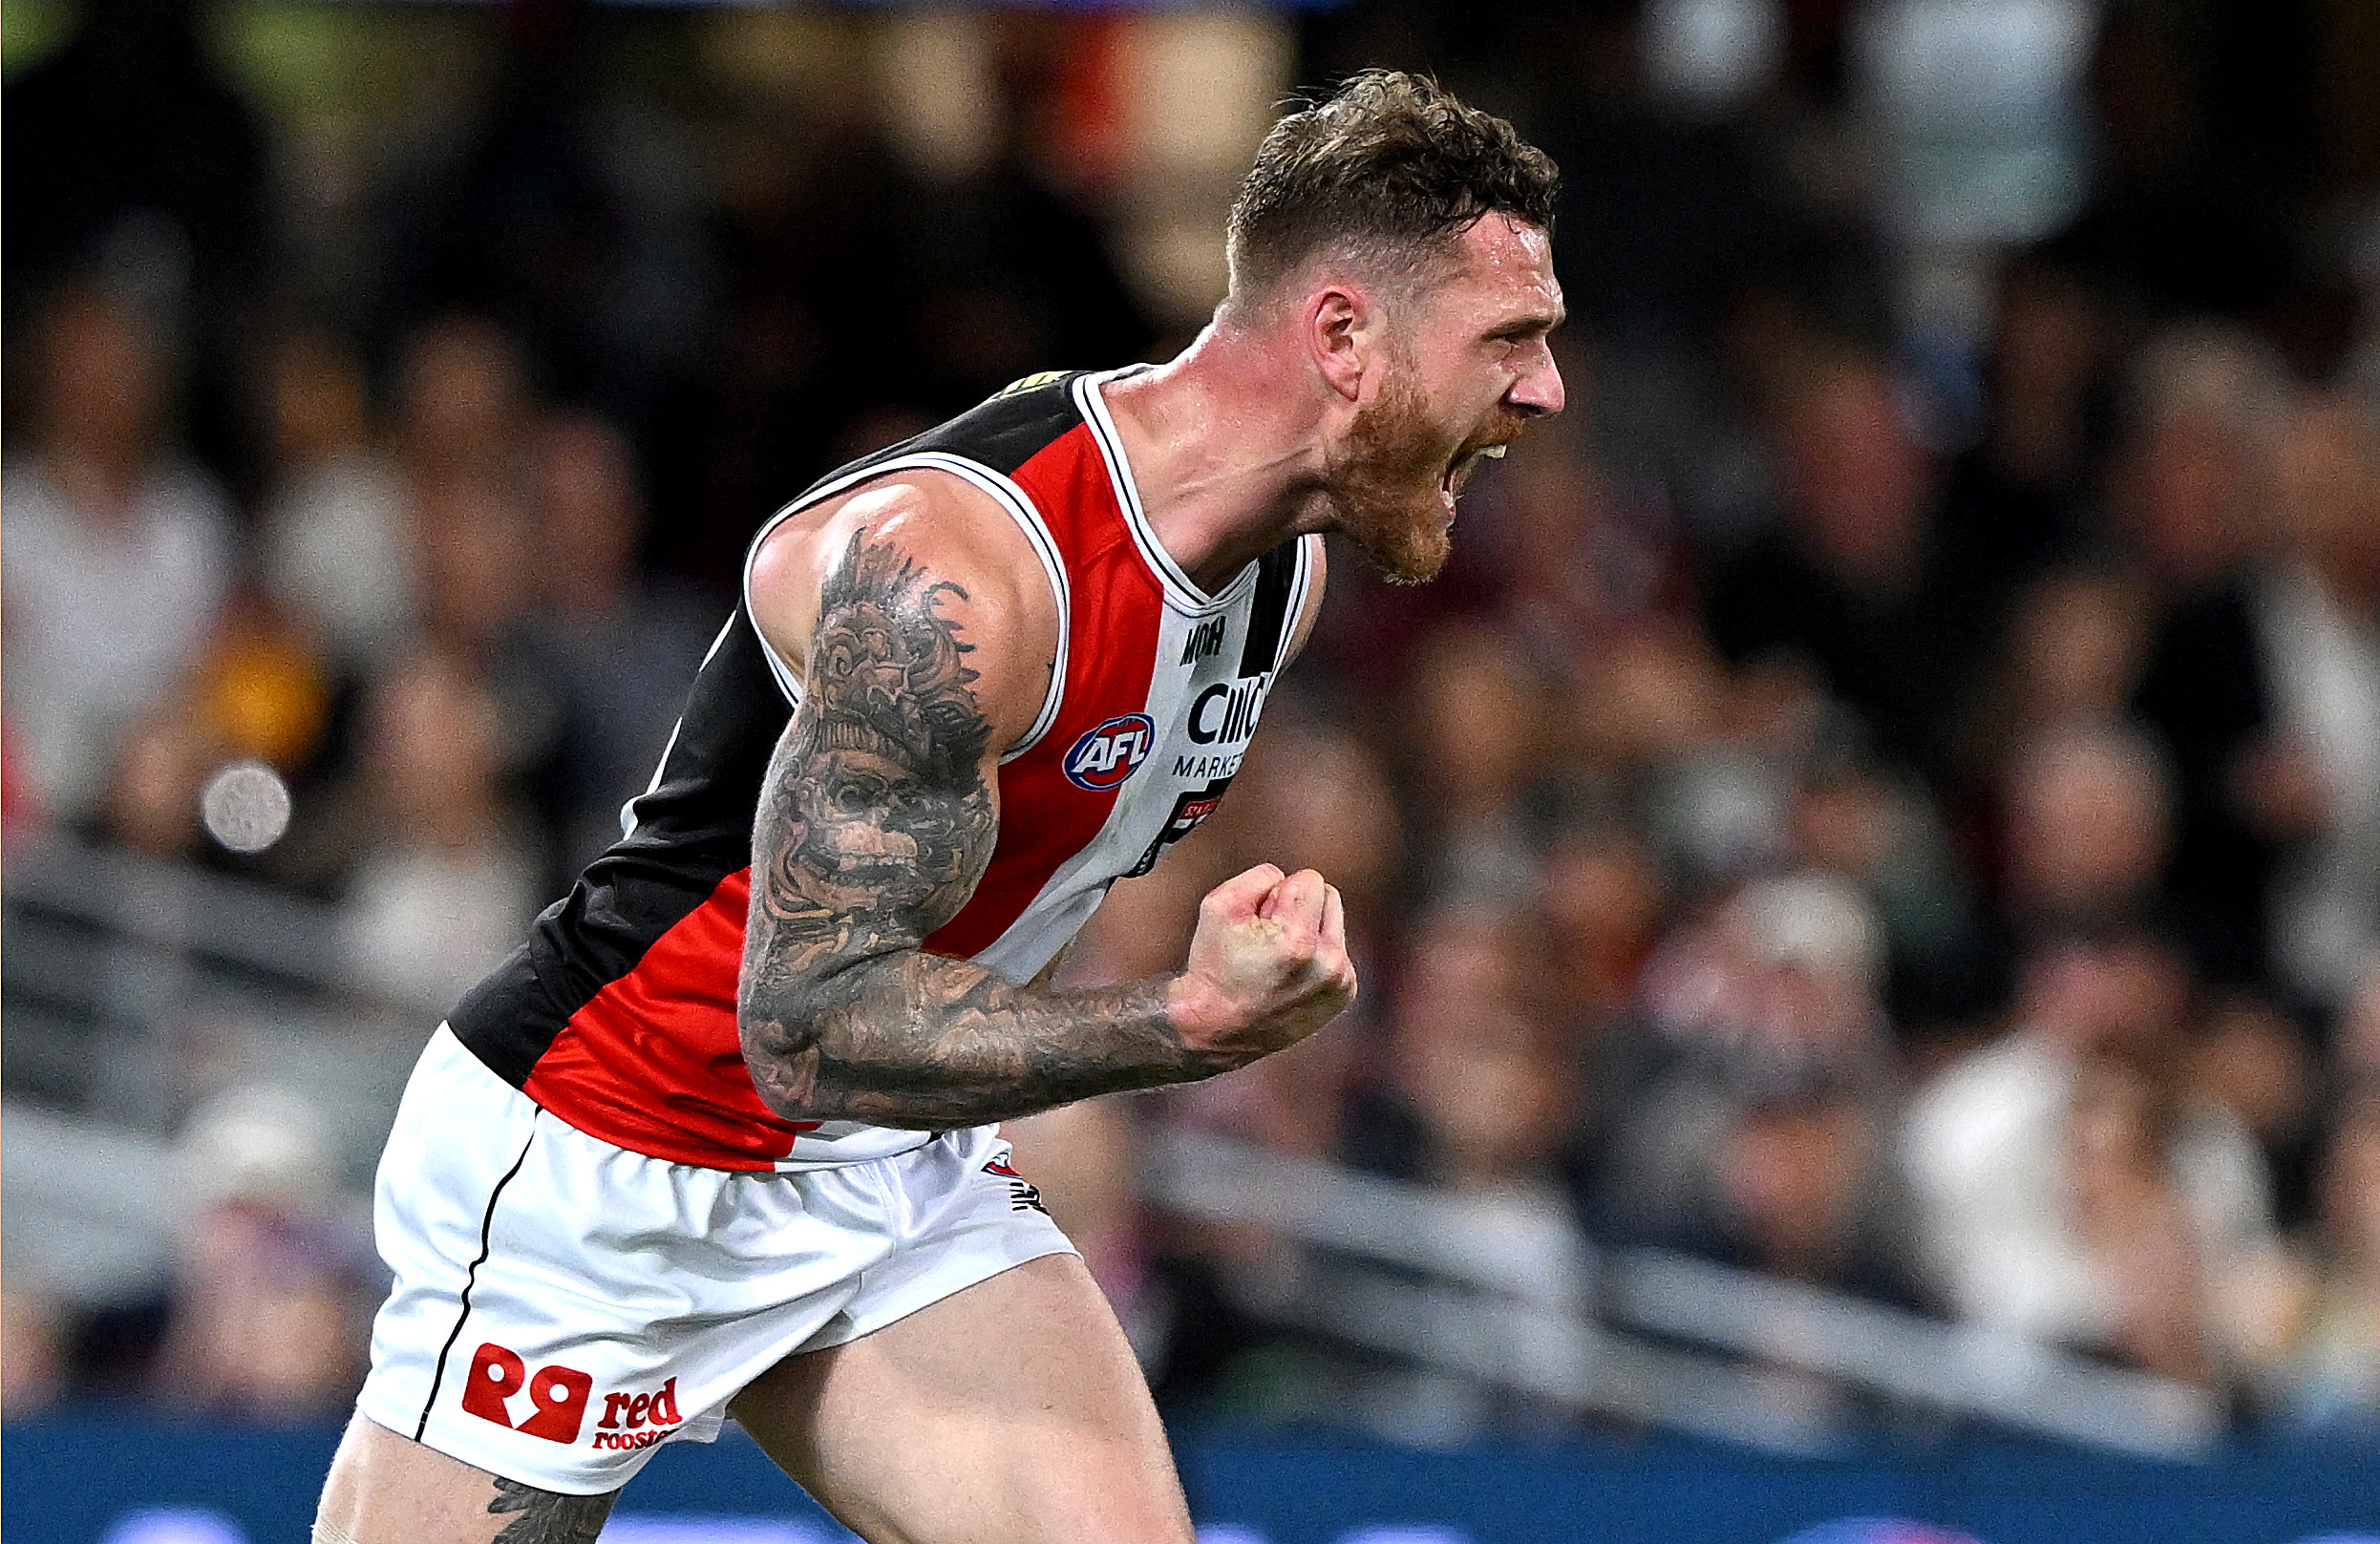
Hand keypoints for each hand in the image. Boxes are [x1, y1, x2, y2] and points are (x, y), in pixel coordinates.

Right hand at [1167, 864, 1357, 1073]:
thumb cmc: (1214, 966)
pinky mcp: (1344, 993)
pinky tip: (1290, 974)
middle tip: (1268, 938)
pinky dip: (1317, 955)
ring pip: (1334, 922)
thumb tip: (1288, 878)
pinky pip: (1338, 950)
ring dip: (1309, 931)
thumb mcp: (1218, 906)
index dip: (1278, 894)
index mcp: (1297, 941)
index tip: (1260, 920)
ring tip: (1278, 958)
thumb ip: (1260, 876)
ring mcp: (1339, 982)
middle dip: (1299, 908)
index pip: (1310, 880)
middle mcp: (1327, 964)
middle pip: (1329, 896)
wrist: (1217, 1028)